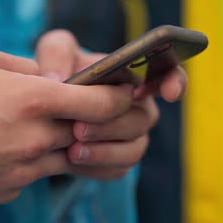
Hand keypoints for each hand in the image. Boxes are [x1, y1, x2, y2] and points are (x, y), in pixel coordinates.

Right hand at [0, 46, 133, 207]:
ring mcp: (24, 170)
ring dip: (58, 143)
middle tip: (75, 111)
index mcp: (34, 99)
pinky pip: (32, 175)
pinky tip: (0, 151)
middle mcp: (37, 138)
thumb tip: (48, 75)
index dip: (119, 97)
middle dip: (90, 122)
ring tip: (29, 130)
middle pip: (87, 132)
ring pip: (63, 158)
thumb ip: (23, 66)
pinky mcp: (9, 192)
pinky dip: (28, 162)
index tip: (120, 93)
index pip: (101, 103)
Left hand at [35, 30, 187, 179]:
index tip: (169, 92)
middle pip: (142, 120)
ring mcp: (131, 137)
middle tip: (79, 129)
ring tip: (72, 151)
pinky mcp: (117, 161)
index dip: (175, 83)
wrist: (46, 109)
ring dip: (103, 152)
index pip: (168, 75)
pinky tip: (70, 162)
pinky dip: (94, 167)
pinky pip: (116, 169)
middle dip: (111, 126)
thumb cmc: (60, 71)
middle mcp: (139, 107)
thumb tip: (58, 78)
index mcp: (134, 75)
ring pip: (132, 150)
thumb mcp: (53, 53)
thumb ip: (56, 53)